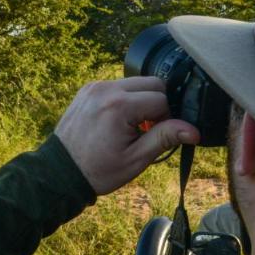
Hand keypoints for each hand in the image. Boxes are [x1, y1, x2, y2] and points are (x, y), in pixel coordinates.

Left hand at [55, 77, 199, 194]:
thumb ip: (165, 137)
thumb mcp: (136, 158)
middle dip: (158, 104)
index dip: (167, 118)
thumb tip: (194, 130)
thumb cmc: (99, 170)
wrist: (60, 172)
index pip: (162, 99)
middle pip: (152, 83)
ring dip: (142, 101)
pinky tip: (119, 121)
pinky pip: (118, 86)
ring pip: (135, 82)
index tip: (156, 135)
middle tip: (148, 129)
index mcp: (119, 105)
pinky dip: (125, 99)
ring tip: (133, 126)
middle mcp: (106, 88)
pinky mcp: (88, 88)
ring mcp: (95, 86)